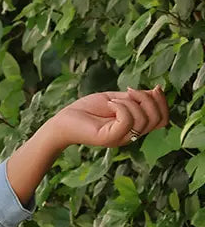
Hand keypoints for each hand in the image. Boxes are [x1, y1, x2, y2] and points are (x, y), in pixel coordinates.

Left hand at [48, 85, 168, 149]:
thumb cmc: (88, 109)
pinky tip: (109, 104)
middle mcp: (131, 135)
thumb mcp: (118, 99)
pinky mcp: (109, 138)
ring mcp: (120, 138)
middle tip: (130, 91)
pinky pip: (127, 121)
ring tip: (114, 100)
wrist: (64, 120)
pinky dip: (121, 107)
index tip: (153, 88)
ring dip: (131, 102)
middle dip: (149, 100)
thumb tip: (158, 90)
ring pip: (144, 119)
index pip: (162, 119)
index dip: (163, 102)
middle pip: (158, 119)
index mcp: (135, 126)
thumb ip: (136, 98)